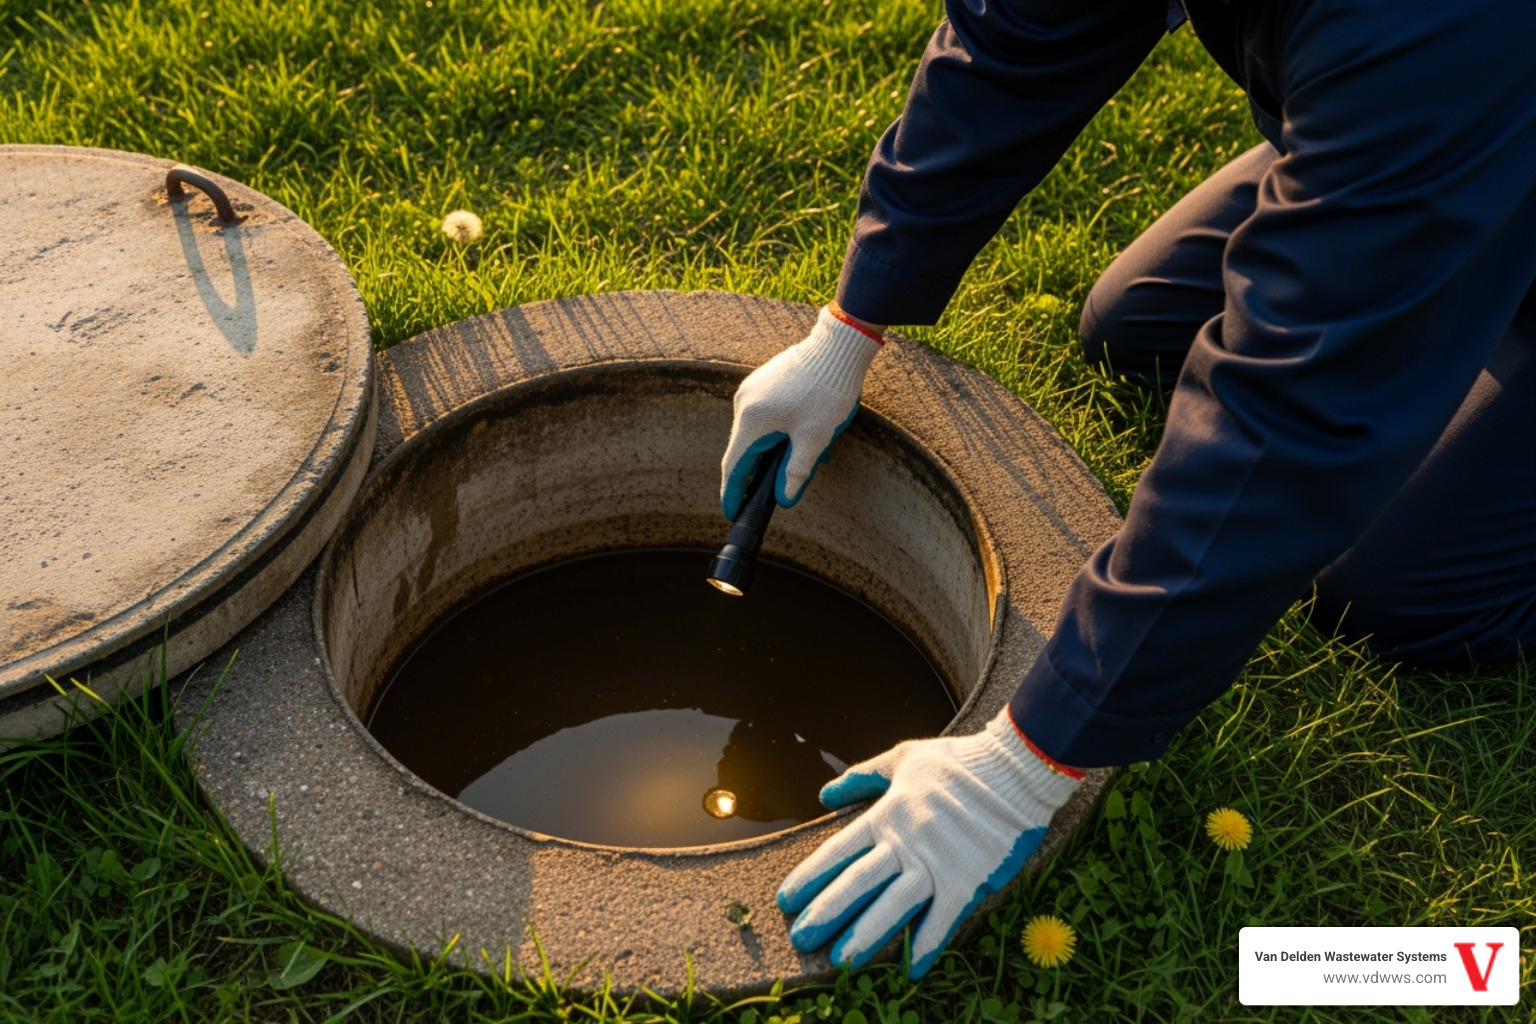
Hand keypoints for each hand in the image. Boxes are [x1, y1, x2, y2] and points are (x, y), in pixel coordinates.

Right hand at [720, 306, 881, 518]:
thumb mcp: (814, 439)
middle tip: (773, 492)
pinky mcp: (763, 381)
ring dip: (773, 451)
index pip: (735, 467)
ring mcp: (752, 390)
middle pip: (744, 450)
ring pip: (756, 432)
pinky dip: (777, 431)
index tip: (733, 512)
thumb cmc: (827, 392)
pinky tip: (802, 434)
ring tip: (803, 458)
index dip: (733, 494)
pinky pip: (764, 415)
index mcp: (752, 421)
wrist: (838, 346)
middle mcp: (744, 404)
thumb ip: (796, 472)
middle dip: (759, 473)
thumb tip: (785, 499)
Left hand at [777, 709, 1080, 978]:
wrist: (1015, 769)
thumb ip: (862, 777)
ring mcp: (937, 865)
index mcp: (888, 814)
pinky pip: (943, 919)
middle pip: (858, 883)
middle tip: (800, 939)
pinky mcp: (968, 882)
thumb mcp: (903, 758)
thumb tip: (824, 794)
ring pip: (894, 906)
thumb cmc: (958, 762)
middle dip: (827, 912)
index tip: (786, 899)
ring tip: (843, 961)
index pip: (839, 850)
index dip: (811, 876)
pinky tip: (912, 968)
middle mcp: (906, 843)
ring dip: (867, 935)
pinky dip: (928, 944)